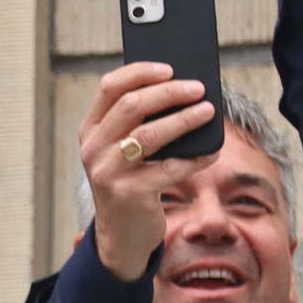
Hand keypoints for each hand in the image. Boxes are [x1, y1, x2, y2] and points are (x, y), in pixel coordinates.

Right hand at [77, 62, 208, 280]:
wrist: (122, 234)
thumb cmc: (131, 182)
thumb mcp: (123, 150)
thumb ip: (139, 123)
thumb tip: (184, 91)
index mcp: (91, 131)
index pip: (109, 87)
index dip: (140, 72)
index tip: (170, 68)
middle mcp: (94, 150)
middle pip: (131, 106)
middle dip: (169, 92)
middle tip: (199, 87)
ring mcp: (108, 173)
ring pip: (149, 134)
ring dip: (184, 119)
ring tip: (208, 111)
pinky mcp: (129, 194)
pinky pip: (169, 169)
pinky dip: (195, 158)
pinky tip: (211, 152)